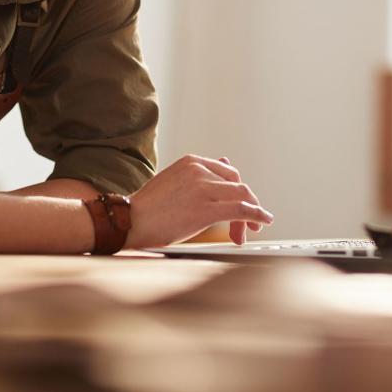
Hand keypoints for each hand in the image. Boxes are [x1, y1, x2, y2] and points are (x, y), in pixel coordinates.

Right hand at [125, 154, 272, 248]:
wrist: (129, 221)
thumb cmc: (149, 207)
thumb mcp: (176, 181)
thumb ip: (200, 175)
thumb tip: (225, 162)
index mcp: (192, 161)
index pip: (228, 173)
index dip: (238, 192)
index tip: (240, 207)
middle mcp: (200, 170)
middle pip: (238, 184)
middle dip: (247, 204)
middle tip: (246, 225)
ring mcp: (204, 188)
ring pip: (243, 196)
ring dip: (251, 214)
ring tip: (250, 230)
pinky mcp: (206, 209)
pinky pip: (241, 209)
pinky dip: (256, 215)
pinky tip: (261, 222)